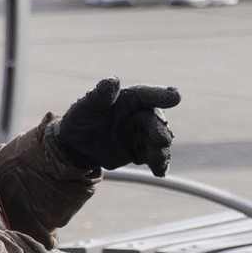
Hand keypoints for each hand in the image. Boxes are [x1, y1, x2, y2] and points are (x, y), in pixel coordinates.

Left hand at [49, 78, 182, 175]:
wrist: (75, 146)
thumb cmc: (80, 119)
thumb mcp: (85, 107)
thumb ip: (100, 95)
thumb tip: (114, 80)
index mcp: (128, 99)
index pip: (146, 95)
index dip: (161, 95)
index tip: (176, 97)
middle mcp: (138, 115)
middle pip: (155, 120)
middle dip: (160, 130)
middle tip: (161, 139)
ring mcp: (141, 134)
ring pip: (158, 140)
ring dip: (162, 149)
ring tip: (159, 160)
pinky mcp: (140, 151)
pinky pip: (153, 157)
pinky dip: (159, 164)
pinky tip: (160, 172)